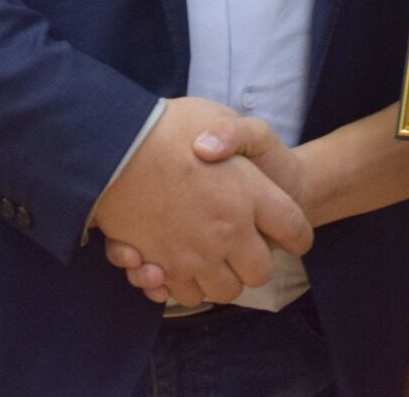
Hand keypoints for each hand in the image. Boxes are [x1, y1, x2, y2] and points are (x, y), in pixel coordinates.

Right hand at [90, 99, 312, 306]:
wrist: (111, 146)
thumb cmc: (167, 126)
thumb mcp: (215, 113)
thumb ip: (238, 134)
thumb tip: (240, 167)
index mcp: (249, 195)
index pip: (295, 231)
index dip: (296, 233)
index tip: (287, 231)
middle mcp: (227, 232)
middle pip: (259, 272)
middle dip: (256, 263)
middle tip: (242, 244)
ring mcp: (193, 255)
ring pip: (224, 292)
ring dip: (220, 278)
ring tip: (209, 255)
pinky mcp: (161, 267)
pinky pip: (182, 294)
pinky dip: (181, 285)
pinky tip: (174, 263)